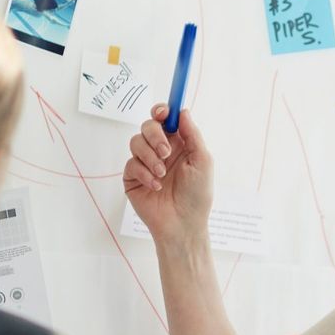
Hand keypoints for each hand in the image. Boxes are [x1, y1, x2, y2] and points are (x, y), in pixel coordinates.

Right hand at [122, 103, 215, 246]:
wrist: (183, 224)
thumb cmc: (197, 195)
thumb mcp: (203, 161)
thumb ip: (193, 134)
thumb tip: (183, 111)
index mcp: (179, 144)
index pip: (166, 120)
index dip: (161, 111)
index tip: (162, 113)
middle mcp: (161, 150)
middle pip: (148, 126)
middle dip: (155, 136)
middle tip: (165, 152)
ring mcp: (145, 163)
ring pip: (136, 142)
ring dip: (150, 157)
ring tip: (162, 174)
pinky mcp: (133, 177)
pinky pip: (131, 164)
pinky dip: (144, 174)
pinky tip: (156, 186)